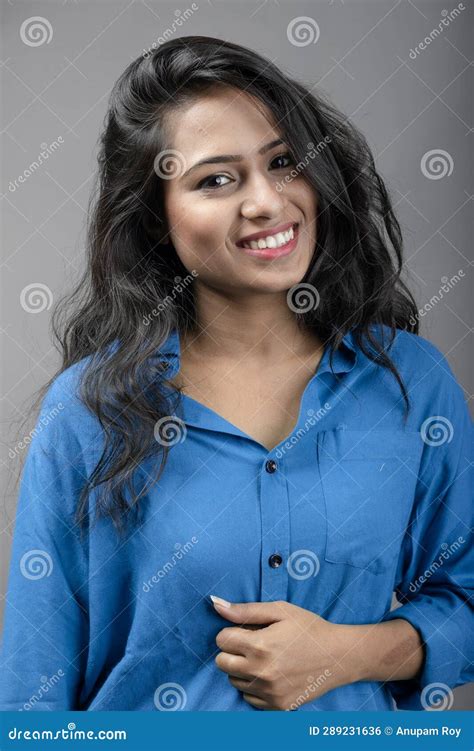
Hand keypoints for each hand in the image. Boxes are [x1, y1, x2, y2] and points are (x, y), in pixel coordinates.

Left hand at [211, 597, 358, 709]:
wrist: (339, 656)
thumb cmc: (309, 628)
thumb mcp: (280, 611)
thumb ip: (245, 610)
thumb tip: (216, 605)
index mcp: (260, 645)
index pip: (221, 640)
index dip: (232, 632)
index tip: (247, 631)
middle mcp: (261, 672)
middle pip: (221, 662)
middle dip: (232, 651)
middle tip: (253, 645)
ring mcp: (269, 692)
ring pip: (234, 681)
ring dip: (242, 669)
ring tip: (265, 658)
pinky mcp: (277, 706)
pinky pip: (249, 697)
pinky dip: (255, 686)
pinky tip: (272, 674)